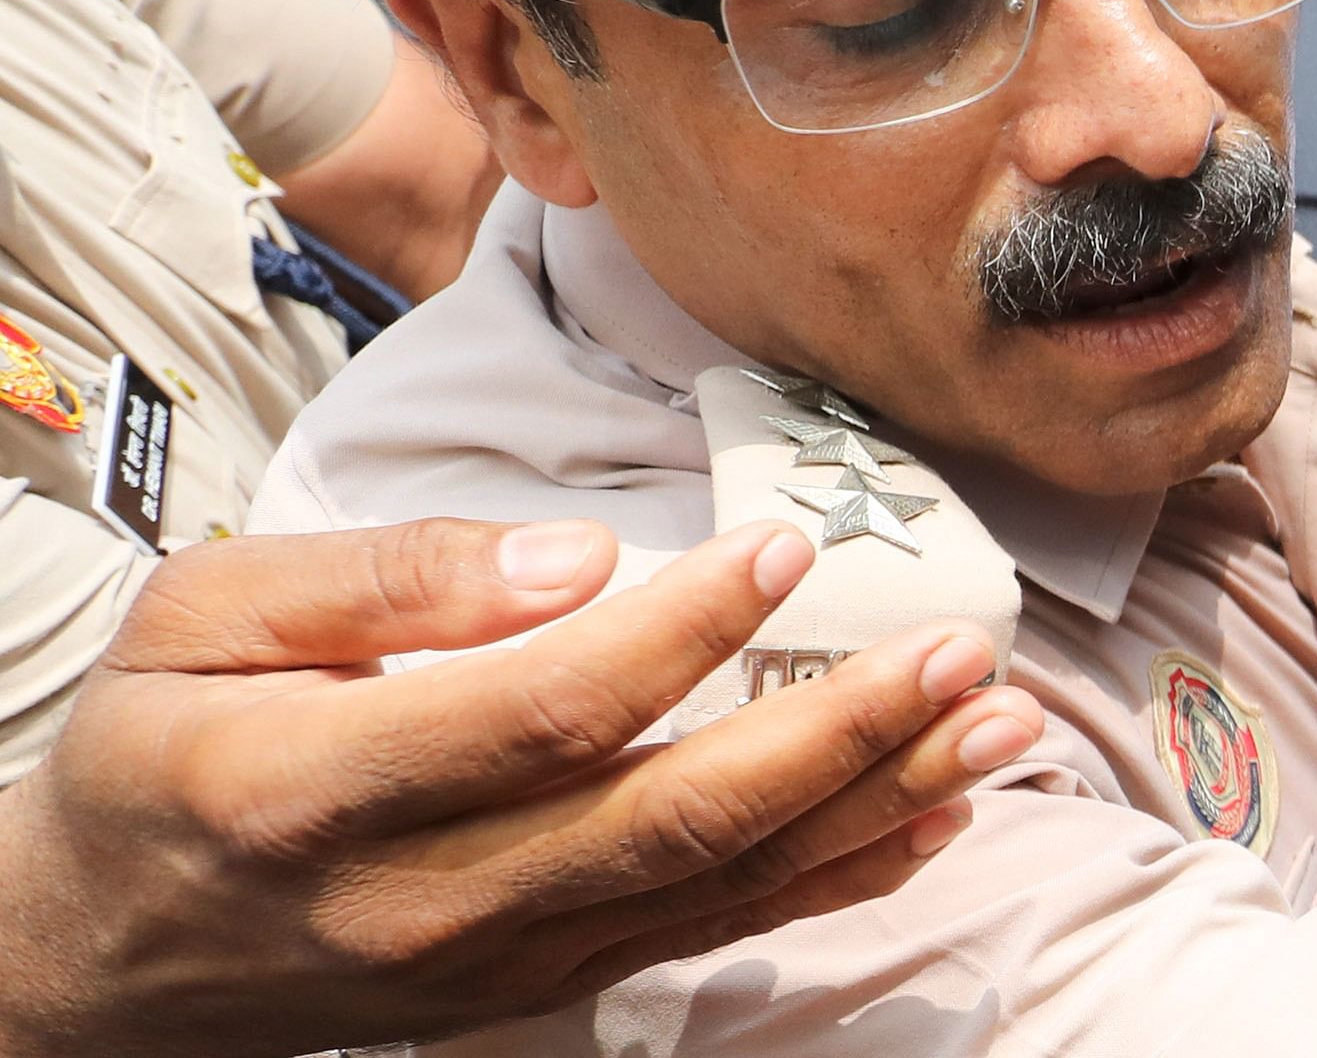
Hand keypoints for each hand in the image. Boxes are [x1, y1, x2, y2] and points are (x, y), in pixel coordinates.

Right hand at [0, 517, 1043, 1057]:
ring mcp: (491, 962)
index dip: (679, 633)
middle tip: (961, 647)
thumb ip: (389, 576)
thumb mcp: (203, 617)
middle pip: (663, 822)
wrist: (99, 951)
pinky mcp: (538, 986)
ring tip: (1000, 720)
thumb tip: (578, 556)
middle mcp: (418, 898)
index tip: (787, 546)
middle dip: (836, 735)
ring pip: (714, 889)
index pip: (539, 714)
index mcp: (318, 787)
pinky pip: (712, 934)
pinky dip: (837, 876)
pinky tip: (935, 810)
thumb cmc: (159, 749)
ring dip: (875, 805)